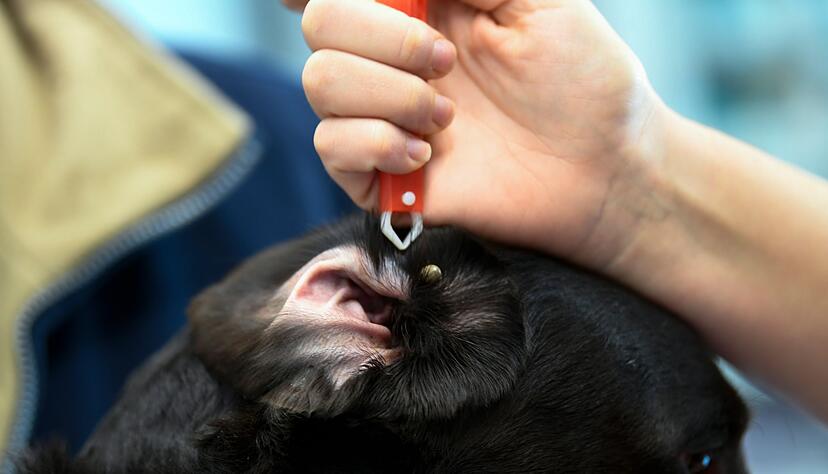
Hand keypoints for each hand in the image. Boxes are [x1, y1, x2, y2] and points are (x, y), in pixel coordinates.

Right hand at [297, 0, 663, 268]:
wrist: (602, 167)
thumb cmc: (583, 78)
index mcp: (422, 11)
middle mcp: (393, 60)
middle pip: (321, 24)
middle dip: (381, 38)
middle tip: (446, 62)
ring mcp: (383, 117)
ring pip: (320, 82)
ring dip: (388, 94)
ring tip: (447, 117)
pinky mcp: (381, 176)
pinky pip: (331, 145)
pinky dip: (375, 142)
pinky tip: (426, 153)